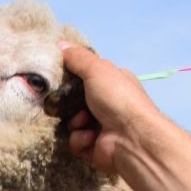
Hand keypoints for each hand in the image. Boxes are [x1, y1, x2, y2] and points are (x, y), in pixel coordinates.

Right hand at [58, 43, 174, 176]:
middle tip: (64, 102)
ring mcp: (102, 127)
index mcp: (113, 82)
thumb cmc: (116, 98)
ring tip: (85, 122)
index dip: (73, 78)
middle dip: (69, 104)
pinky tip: (90, 138)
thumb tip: (60, 44)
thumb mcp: (97, 70)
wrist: (131, 137)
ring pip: (73, 123)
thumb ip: (78, 58)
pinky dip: (80, 139)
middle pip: (76, 101)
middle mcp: (109, 104)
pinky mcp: (94, 147)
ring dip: (75, 123)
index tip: (59, 78)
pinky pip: (76, 142)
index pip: (88, 77)